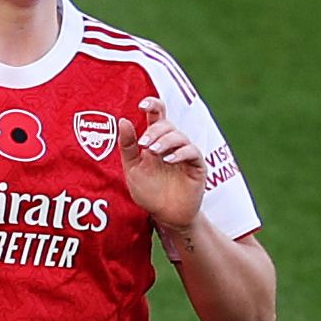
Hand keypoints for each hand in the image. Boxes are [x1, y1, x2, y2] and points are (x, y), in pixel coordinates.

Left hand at [122, 94, 208, 234]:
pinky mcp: (197, 166)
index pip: (157, 115)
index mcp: (156, 140)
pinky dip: (180, 153)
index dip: (152, 105)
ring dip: (165, 141)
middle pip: (167, 125)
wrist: (165, 215)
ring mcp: (185, 153)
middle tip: (143, 144)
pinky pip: (192, 152)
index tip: (142, 105)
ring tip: (153, 152)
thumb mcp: (132, 168)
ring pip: (179, 136)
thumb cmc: (149, 191)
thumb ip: (128, 146)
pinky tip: (168, 160)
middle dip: (154, 131)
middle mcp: (172, 144)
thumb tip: (123, 120)